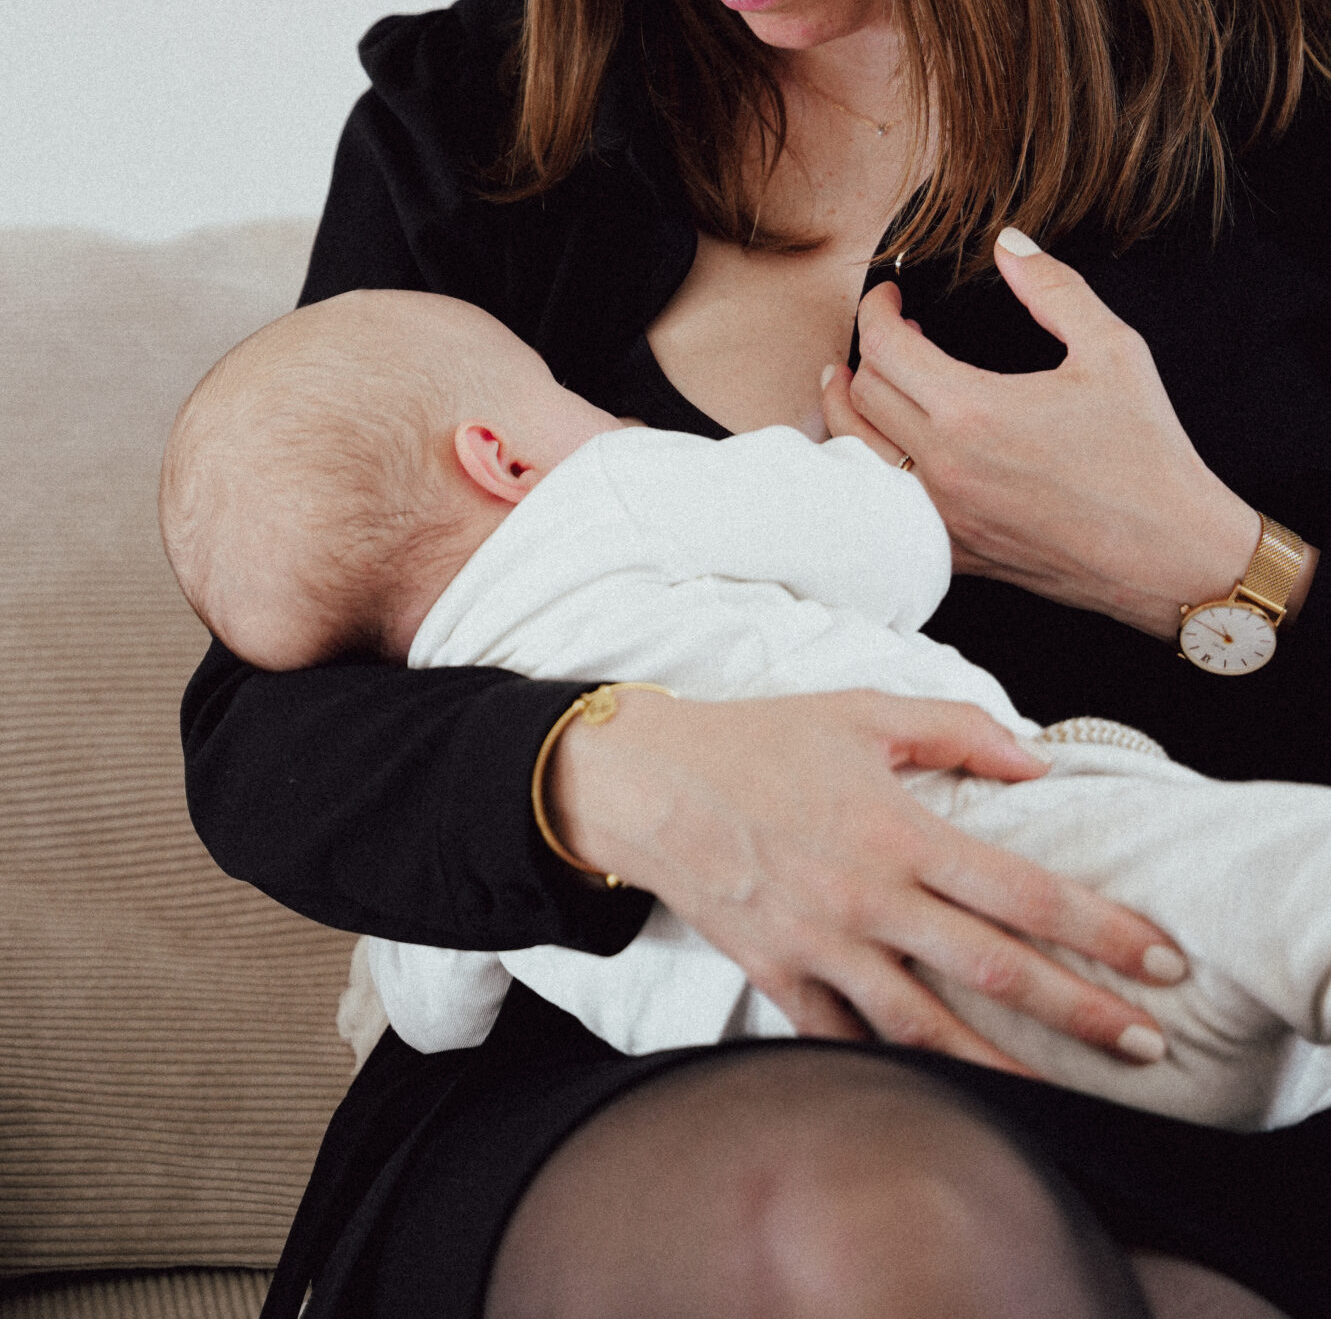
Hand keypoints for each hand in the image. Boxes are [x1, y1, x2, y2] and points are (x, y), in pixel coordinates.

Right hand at [549, 688, 1182, 1070]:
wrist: (648, 783)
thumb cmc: (759, 740)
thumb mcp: (860, 710)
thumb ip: (956, 729)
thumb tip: (1037, 763)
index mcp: (895, 829)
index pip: (1022, 890)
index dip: (1100, 928)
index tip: (1161, 958)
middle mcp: (867, 899)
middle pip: (995, 971)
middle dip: (1082, 1014)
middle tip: (1150, 1044)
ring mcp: (822, 949)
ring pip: (929, 1029)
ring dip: (1007, 1068)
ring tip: (1067, 1098)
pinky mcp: (780, 980)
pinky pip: (848, 1043)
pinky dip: (898, 1073)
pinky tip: (947, 1096)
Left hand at [822, 233, 1270, 637]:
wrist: (1174, 556)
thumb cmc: (1148, 454)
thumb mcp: (1112, 350)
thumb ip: (1052, 287)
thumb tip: (1008, 242)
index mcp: (972, 410)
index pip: (884, 346)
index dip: (877, 309)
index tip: (890, 295)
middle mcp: (945, 465)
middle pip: (863, 394)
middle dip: (866, 350)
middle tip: (891, 332)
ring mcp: (945, 515)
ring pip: (857, 455)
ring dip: (846, 409)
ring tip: (849, 381)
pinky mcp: (957, 552)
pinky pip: (886, 507)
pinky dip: (868, 470)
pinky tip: (880, 450)